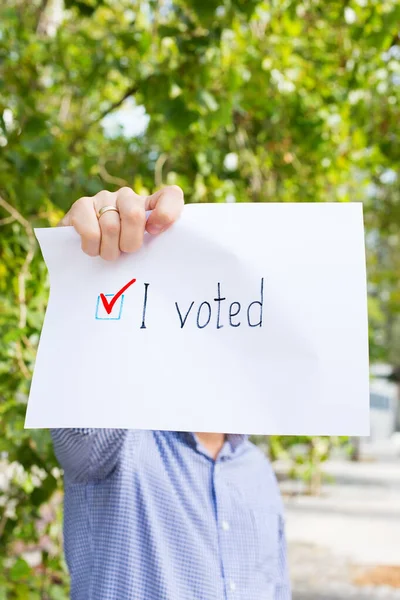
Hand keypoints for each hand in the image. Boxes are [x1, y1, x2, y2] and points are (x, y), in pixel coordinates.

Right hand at [59, 185, 183, 260]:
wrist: (82, 256)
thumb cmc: (122, 255)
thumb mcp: (145, 252)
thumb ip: (158, 245)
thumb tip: (159, 238)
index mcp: (151, 206)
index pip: (172, 195)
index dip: (166, 213)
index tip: (154, 233)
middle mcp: (128, 197)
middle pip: (134, 214)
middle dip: (129, 243)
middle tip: (124, 252)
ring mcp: (104, 198)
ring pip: (111, 226)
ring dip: (109, 250)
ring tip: (107, 253)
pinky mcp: (81, 205)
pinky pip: (90, 230)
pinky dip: (92, 247)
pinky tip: (92, 248)